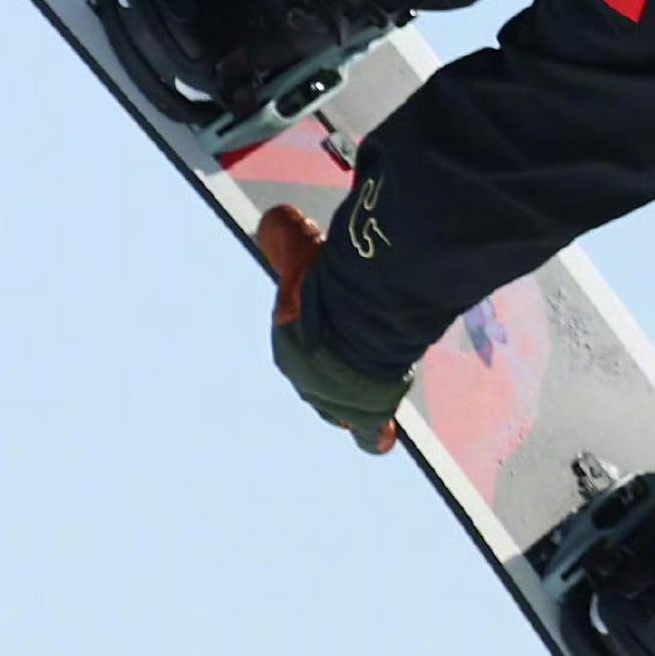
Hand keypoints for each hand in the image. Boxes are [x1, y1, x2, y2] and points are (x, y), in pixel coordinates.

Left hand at [258, 206, 410, 457]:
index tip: (344, 316)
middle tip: (367, 342)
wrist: (364, 320)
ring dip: (362, 388)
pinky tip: (382, 436)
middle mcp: (304, 379)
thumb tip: (272, 219)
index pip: (305, 341)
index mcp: (287, 346)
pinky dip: (374, 434)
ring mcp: (333, 402)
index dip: (327, 327)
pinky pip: (367, 432)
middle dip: (342, 360)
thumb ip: (284, 234)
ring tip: (382, 373)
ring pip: (347, 398)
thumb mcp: (300, 249)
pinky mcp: (364, 415)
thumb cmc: (333, 285)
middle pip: (326, 372)